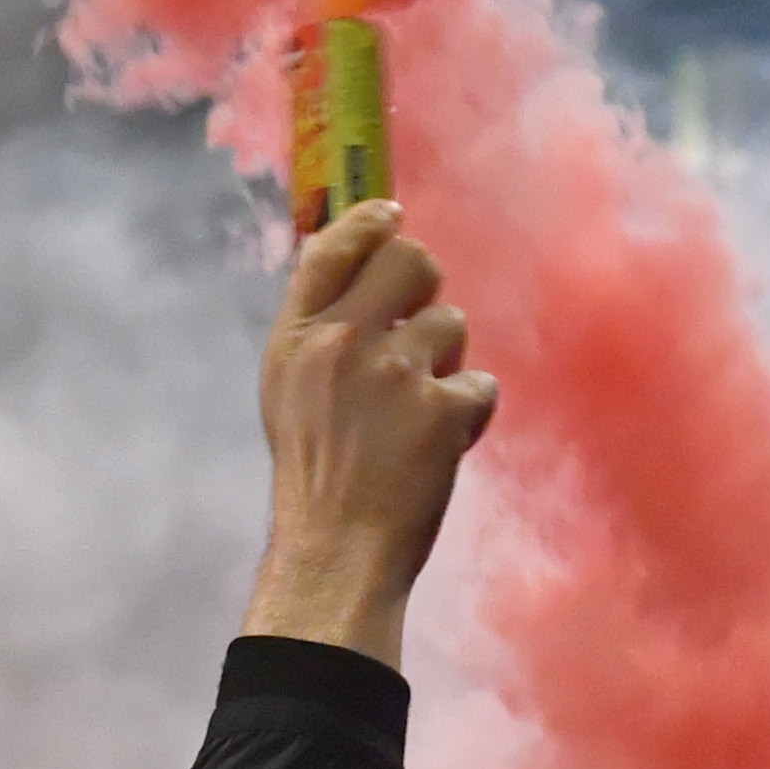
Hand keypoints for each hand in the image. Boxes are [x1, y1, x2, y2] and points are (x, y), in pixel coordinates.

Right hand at [244, 204, 498, 669]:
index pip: (332, 249)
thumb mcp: (289, 392)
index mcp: (296, 339)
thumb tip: (361, 272)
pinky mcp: (442, 412)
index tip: (392, 216)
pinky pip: (480, 383)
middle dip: (426, 286)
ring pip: (452, 324)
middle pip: (411, 262)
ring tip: (418, 412)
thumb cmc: (314, 475)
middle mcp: (342, 344)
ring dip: (447, 362)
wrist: (336, 553)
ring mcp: (395, 375)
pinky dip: (470, 413)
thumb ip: (317, 333)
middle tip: (420, 327)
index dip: (368, 222)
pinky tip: (442, 443)